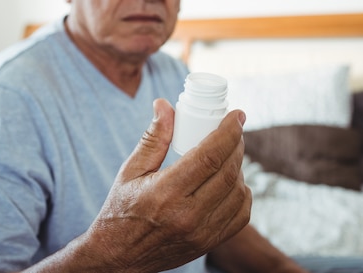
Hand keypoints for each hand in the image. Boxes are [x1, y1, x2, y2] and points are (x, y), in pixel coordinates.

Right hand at [83, 98, 250, 271]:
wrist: (119, 257)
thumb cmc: (121, 210)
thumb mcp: (130, 170)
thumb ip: (153, 137)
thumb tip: (165, 104)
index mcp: (165, 193)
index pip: (210, 156)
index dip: (229, 131)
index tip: (237, 115)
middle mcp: (187, 215)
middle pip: (228, 171)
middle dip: (236, 144)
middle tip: (234, 129)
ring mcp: (202, 233)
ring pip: (239, 192)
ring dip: (239, 167)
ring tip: (228, 153)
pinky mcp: (209, 244)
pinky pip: (241, 214)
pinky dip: (242, 193)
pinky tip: (230, 180)